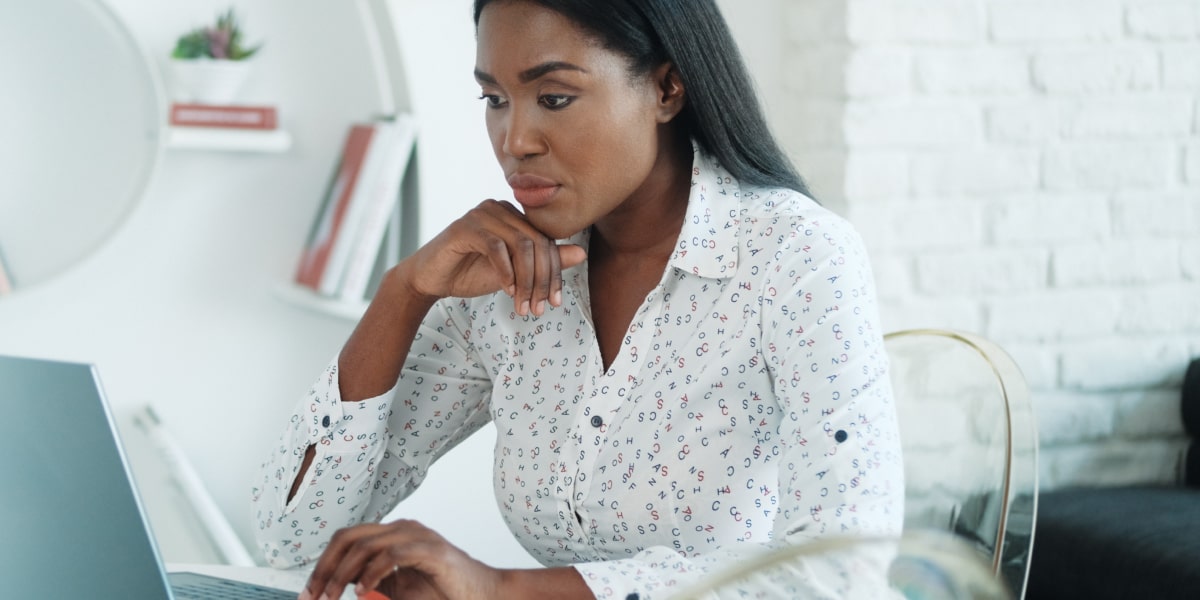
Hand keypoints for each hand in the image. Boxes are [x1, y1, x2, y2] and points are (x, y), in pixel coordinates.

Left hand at [300, 520, 498, 599]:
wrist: (485, 595)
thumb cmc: (446, 593)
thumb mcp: (399, 589)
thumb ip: (372, 582)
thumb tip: (340, 585)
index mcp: (394, 535)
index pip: (347, 539)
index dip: (323, 565)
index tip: (309, 593)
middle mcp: (403, 529)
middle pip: (349, 537)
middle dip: (325, 568)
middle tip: (314, 596)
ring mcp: (418, 536)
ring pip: (365, 544)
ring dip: (342, 574)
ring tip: (334, 597)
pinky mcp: (431, 550)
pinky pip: (392, 554)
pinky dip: (372, 574)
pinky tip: (363, 591)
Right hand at [399, 200, 586, 316]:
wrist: (431, 280)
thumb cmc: (471, 273)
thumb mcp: (515, 273)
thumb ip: (544, 263)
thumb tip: (581, 254)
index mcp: (514, 216)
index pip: (546, 241)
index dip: (555, 273)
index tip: (555, 302)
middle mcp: (500, 208)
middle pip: (537, 242)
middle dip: (542, 280)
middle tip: (539, 309)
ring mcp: (482, 214)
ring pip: (521, 245)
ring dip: (526, 281)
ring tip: (523, 305)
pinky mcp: (465, 227)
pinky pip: (496, 247)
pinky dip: (505, 272)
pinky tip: (505, 291)